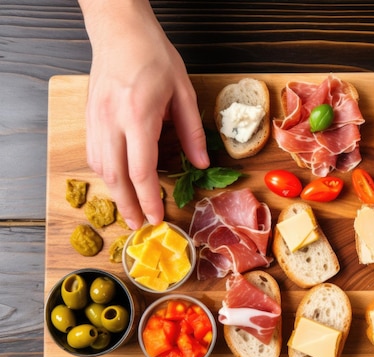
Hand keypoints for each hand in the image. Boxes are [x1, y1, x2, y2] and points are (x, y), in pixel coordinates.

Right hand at [80, 0, 208, 228]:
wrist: (119, 31)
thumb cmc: (154, 56)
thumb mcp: (183, 92)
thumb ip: (192, 132)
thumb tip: (201, 165)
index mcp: (138, 115)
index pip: (141, 170)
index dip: (148, 199)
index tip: (156, 217)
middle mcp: (112, 121)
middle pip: (116, 176)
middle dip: (127, 206)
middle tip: (138, 226)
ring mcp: (96, 119)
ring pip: (100, 167)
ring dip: (114, 192)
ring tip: (128, 208)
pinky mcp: (89, 116)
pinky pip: (93, 153)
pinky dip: (105, 173)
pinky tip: (117, 181)